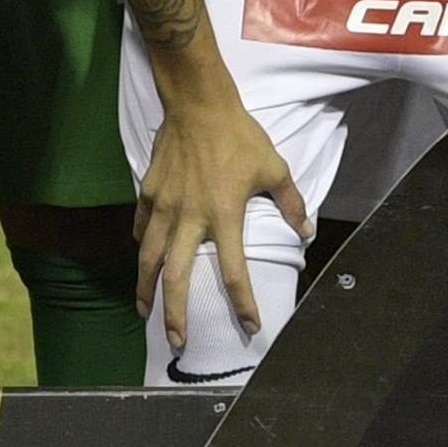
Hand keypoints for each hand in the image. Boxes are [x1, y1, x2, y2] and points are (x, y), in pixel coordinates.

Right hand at [135, 94, 306, 342]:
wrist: (197, 105)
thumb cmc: (239, 136)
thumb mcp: (274, 168)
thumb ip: (289, 203)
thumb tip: (305, 230)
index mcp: (225, 216)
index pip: (234, 272)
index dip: (243, 304)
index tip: (251, 325)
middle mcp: (191, 218)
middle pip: (178, 278)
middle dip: (176, 314)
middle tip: (177, 341)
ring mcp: (165, 207)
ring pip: (149, 258)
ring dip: (146, 289)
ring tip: (145, 312)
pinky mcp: (148, 193)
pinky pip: (143, 228)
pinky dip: (143, 247)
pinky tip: (143, 257)